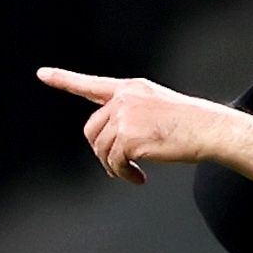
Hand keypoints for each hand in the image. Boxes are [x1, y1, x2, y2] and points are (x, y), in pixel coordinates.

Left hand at [37, 67, 252, 183]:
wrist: (209, 129)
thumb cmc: (190, 124)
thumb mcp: (158, 108)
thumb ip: (131, 116)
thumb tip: (109, 146)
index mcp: (131, 89)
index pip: (91, 84)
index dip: (64, 79)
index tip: (42, 74)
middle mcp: (124, 99)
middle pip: (92, 130)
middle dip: (101, 152)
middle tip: (119, 167)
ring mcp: (125, 116)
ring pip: (101, 149)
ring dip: (114, 167)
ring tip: (133, 173)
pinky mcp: (128, 137)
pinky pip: (113, 163)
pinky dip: (124, 175)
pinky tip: (140, 178)